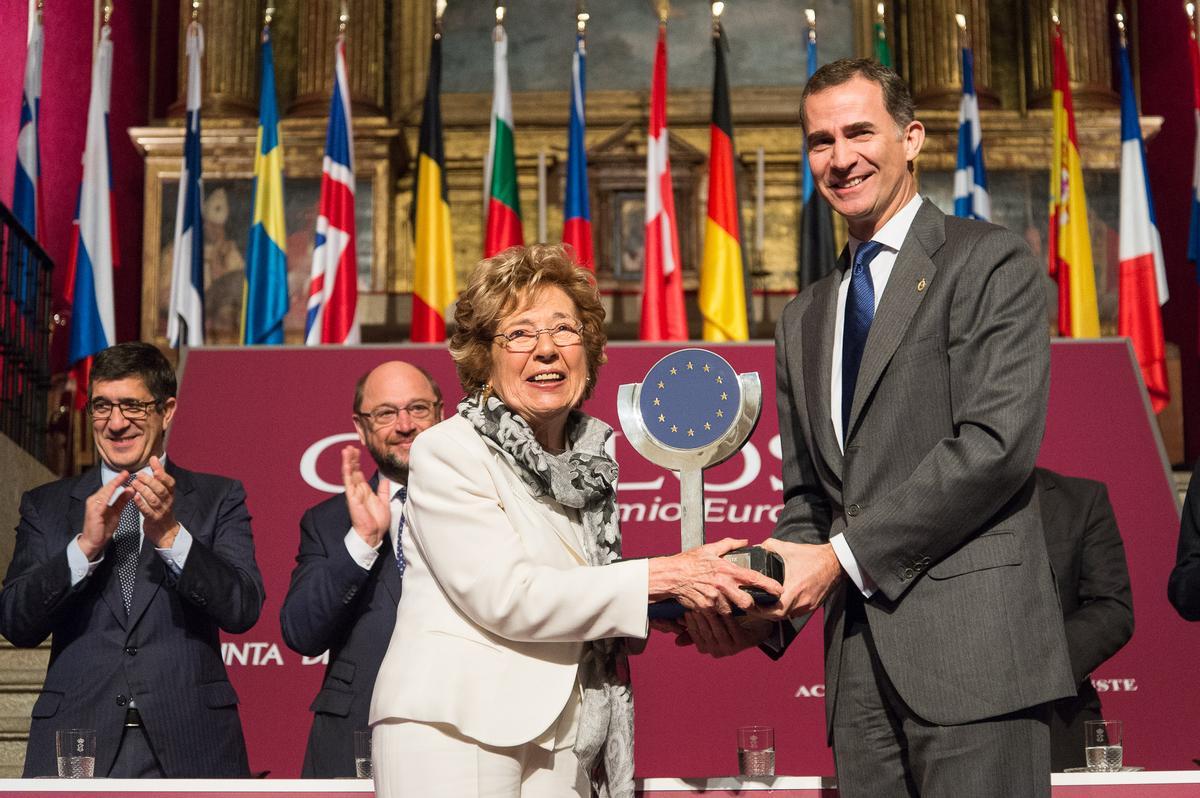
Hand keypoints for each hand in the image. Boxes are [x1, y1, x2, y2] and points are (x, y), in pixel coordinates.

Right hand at [79, 470, 132, 559]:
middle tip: (127, 472)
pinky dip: (109, 494)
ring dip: (114, 484)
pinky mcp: (93, 512)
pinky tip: (115, 490)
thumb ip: (122, 501)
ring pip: (104, 492)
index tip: (128, 473)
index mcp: (100, 500)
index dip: (118, 480)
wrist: (93, 542)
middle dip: (117, 479)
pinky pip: (102, 501)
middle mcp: (94, 500)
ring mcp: (92, 505)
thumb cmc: (103, 527)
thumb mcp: (116, 512)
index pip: (110, 488)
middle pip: (107, 487)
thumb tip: (130, 490)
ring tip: (122, 478)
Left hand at [134, 457, 178, 547]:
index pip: (169, 482)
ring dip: (144, 490)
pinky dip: (141, 504)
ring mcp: (161, 511)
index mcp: (170, 493)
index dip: (162, 474)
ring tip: (134, 484)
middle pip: (160, 490)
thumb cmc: (161, 507)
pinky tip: (135, 497)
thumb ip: (159, 475)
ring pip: (153, 499)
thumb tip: (154, 458)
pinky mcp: (153, 519)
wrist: (164, 530)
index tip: (154, 467)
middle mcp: (167, 501)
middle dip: (150, 481)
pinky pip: (147, 511)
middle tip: (139, 475)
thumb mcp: (163, 491)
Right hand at [342, 446, 389, 546]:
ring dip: (347, 461)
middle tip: (351, 447)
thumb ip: (383, 490)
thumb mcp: (384, 502)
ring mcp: (354, 493)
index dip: (357, 462)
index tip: (357, 451)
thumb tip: (385, 480)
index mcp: (364, 491)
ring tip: (346, 450)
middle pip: (353, 471)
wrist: (374, 534)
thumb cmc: (377, 522)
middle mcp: (358, 491)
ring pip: (349, 474)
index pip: (359, 473)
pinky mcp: (352, 497)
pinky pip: (348, 482)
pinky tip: (346, 462)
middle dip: (352, 458)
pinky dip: (347, 471)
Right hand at [647, 537, 782, 614]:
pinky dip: (717, 610)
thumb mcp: (709, 548)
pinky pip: (717, 613)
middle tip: (750, 602)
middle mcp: (722, 585)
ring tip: (726, 600)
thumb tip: (745, 541)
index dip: (769, 585)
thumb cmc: (689, 561)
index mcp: (727, 570)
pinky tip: (713, 602)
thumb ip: (729, 544)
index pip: (754, 578)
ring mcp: (714, 599)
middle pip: (747, 602)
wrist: (670, 575)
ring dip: (731, 607)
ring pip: (732, 610)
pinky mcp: (705, 608)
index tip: (779, 590)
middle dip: (750, 604)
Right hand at [681, 611, 772, 657]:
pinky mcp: (743, 642)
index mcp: (708, 648)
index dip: (690, 622)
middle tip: (695, 603)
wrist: (756, 623)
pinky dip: (726, 616)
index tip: (686, 609)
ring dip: (711, 616)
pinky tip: (723, 606)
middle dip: (699, 617)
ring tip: (706, 603)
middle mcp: (718, 651)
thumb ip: (693, 629)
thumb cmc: (731, 621)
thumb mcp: (711, 623)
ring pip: (717, 630)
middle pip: (705, 632)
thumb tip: (676, 641)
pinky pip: (732, 627)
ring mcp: (731, 648)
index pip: (695, 634)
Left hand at [753, 539, 843, 619]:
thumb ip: (769, 546)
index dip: (761, 611)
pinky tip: (779, 602)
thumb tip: (756, 548)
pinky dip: (786, 609)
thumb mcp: (788, 548)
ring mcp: (809, 605)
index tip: (752, 605)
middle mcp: (802, 602)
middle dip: (765, 613)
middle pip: (779, 617)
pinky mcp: (813, 605)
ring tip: (764, 605)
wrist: (835, 561)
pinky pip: (796, 612)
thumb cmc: (813, 556)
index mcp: (795, 590)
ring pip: (788, 616)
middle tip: (754, 606)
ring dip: (775, 612)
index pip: (775, 611)